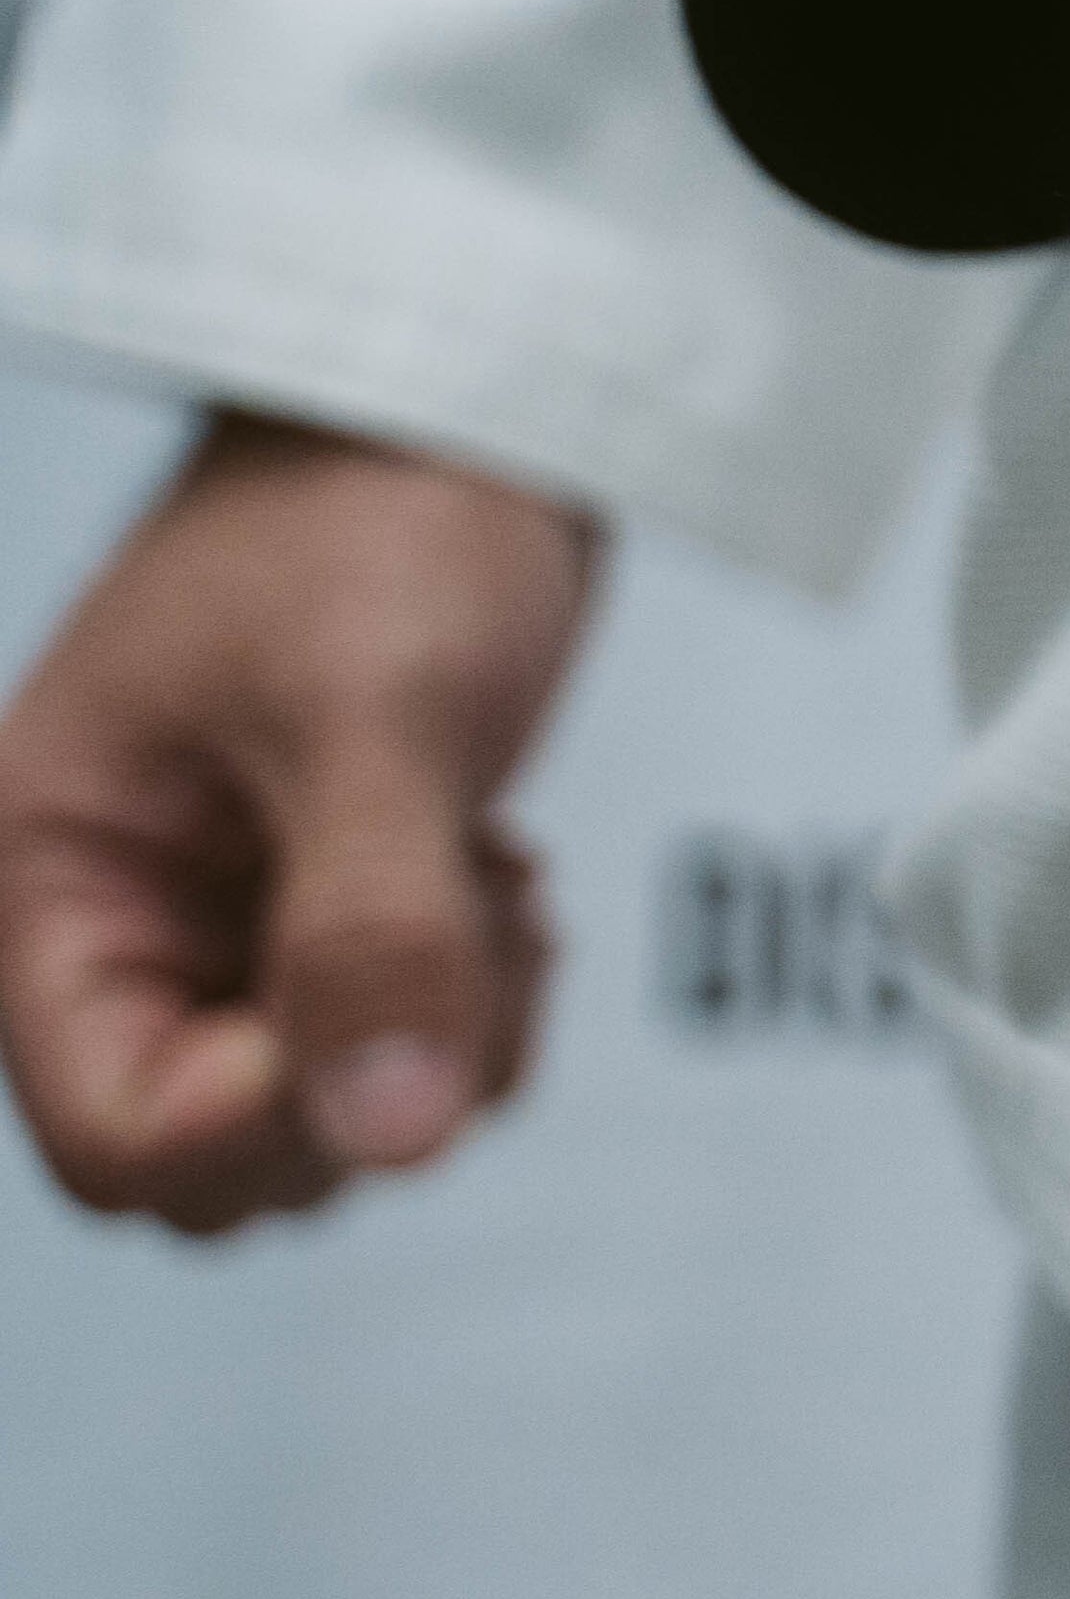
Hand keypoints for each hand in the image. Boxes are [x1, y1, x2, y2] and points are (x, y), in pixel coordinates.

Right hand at [0, 415, 600, 1230]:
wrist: (454, 427)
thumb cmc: (379, 528)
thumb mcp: (375, 713)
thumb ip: (375, 924)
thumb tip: (392, 1139)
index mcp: (43, 884)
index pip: (115, 1142)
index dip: (262, 1125)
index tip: (388, 1011)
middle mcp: (109, 933)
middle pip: (219, 1171)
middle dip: (366, 1083)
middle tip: (459, 915)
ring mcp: (220, 940)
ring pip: (326, 1131)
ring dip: (440, 1042)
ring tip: (484, 877)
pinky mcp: (319, 930)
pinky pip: (395, 1069)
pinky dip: (475, 1010)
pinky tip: (496, 877)